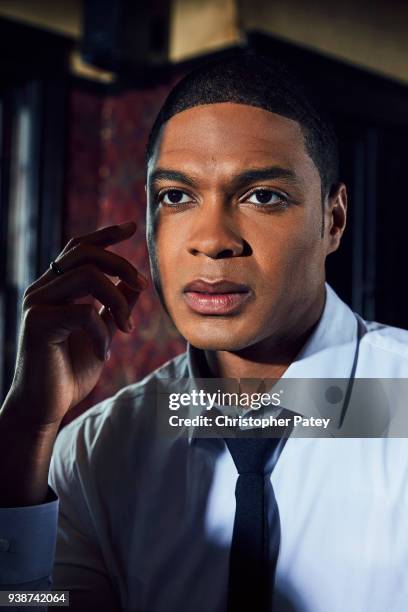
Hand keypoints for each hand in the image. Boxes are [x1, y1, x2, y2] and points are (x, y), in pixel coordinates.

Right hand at [7, 221, 147, 428]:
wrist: (45, 406)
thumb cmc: (70, 370)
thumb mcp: (101, 332)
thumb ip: (114, 306)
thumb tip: (135, 283)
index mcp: (56, 288)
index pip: (79, 248)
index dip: (106, 234)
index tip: (132, 227)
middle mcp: (42, 289)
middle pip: (84, 253)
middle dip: (121, 264)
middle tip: (144, 286)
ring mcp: (37, 304)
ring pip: (87, 276)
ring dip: (117, 300)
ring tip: (127, 328)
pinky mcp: (39, 324)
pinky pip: (84, 312)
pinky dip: (103, 333)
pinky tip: (104, 353)